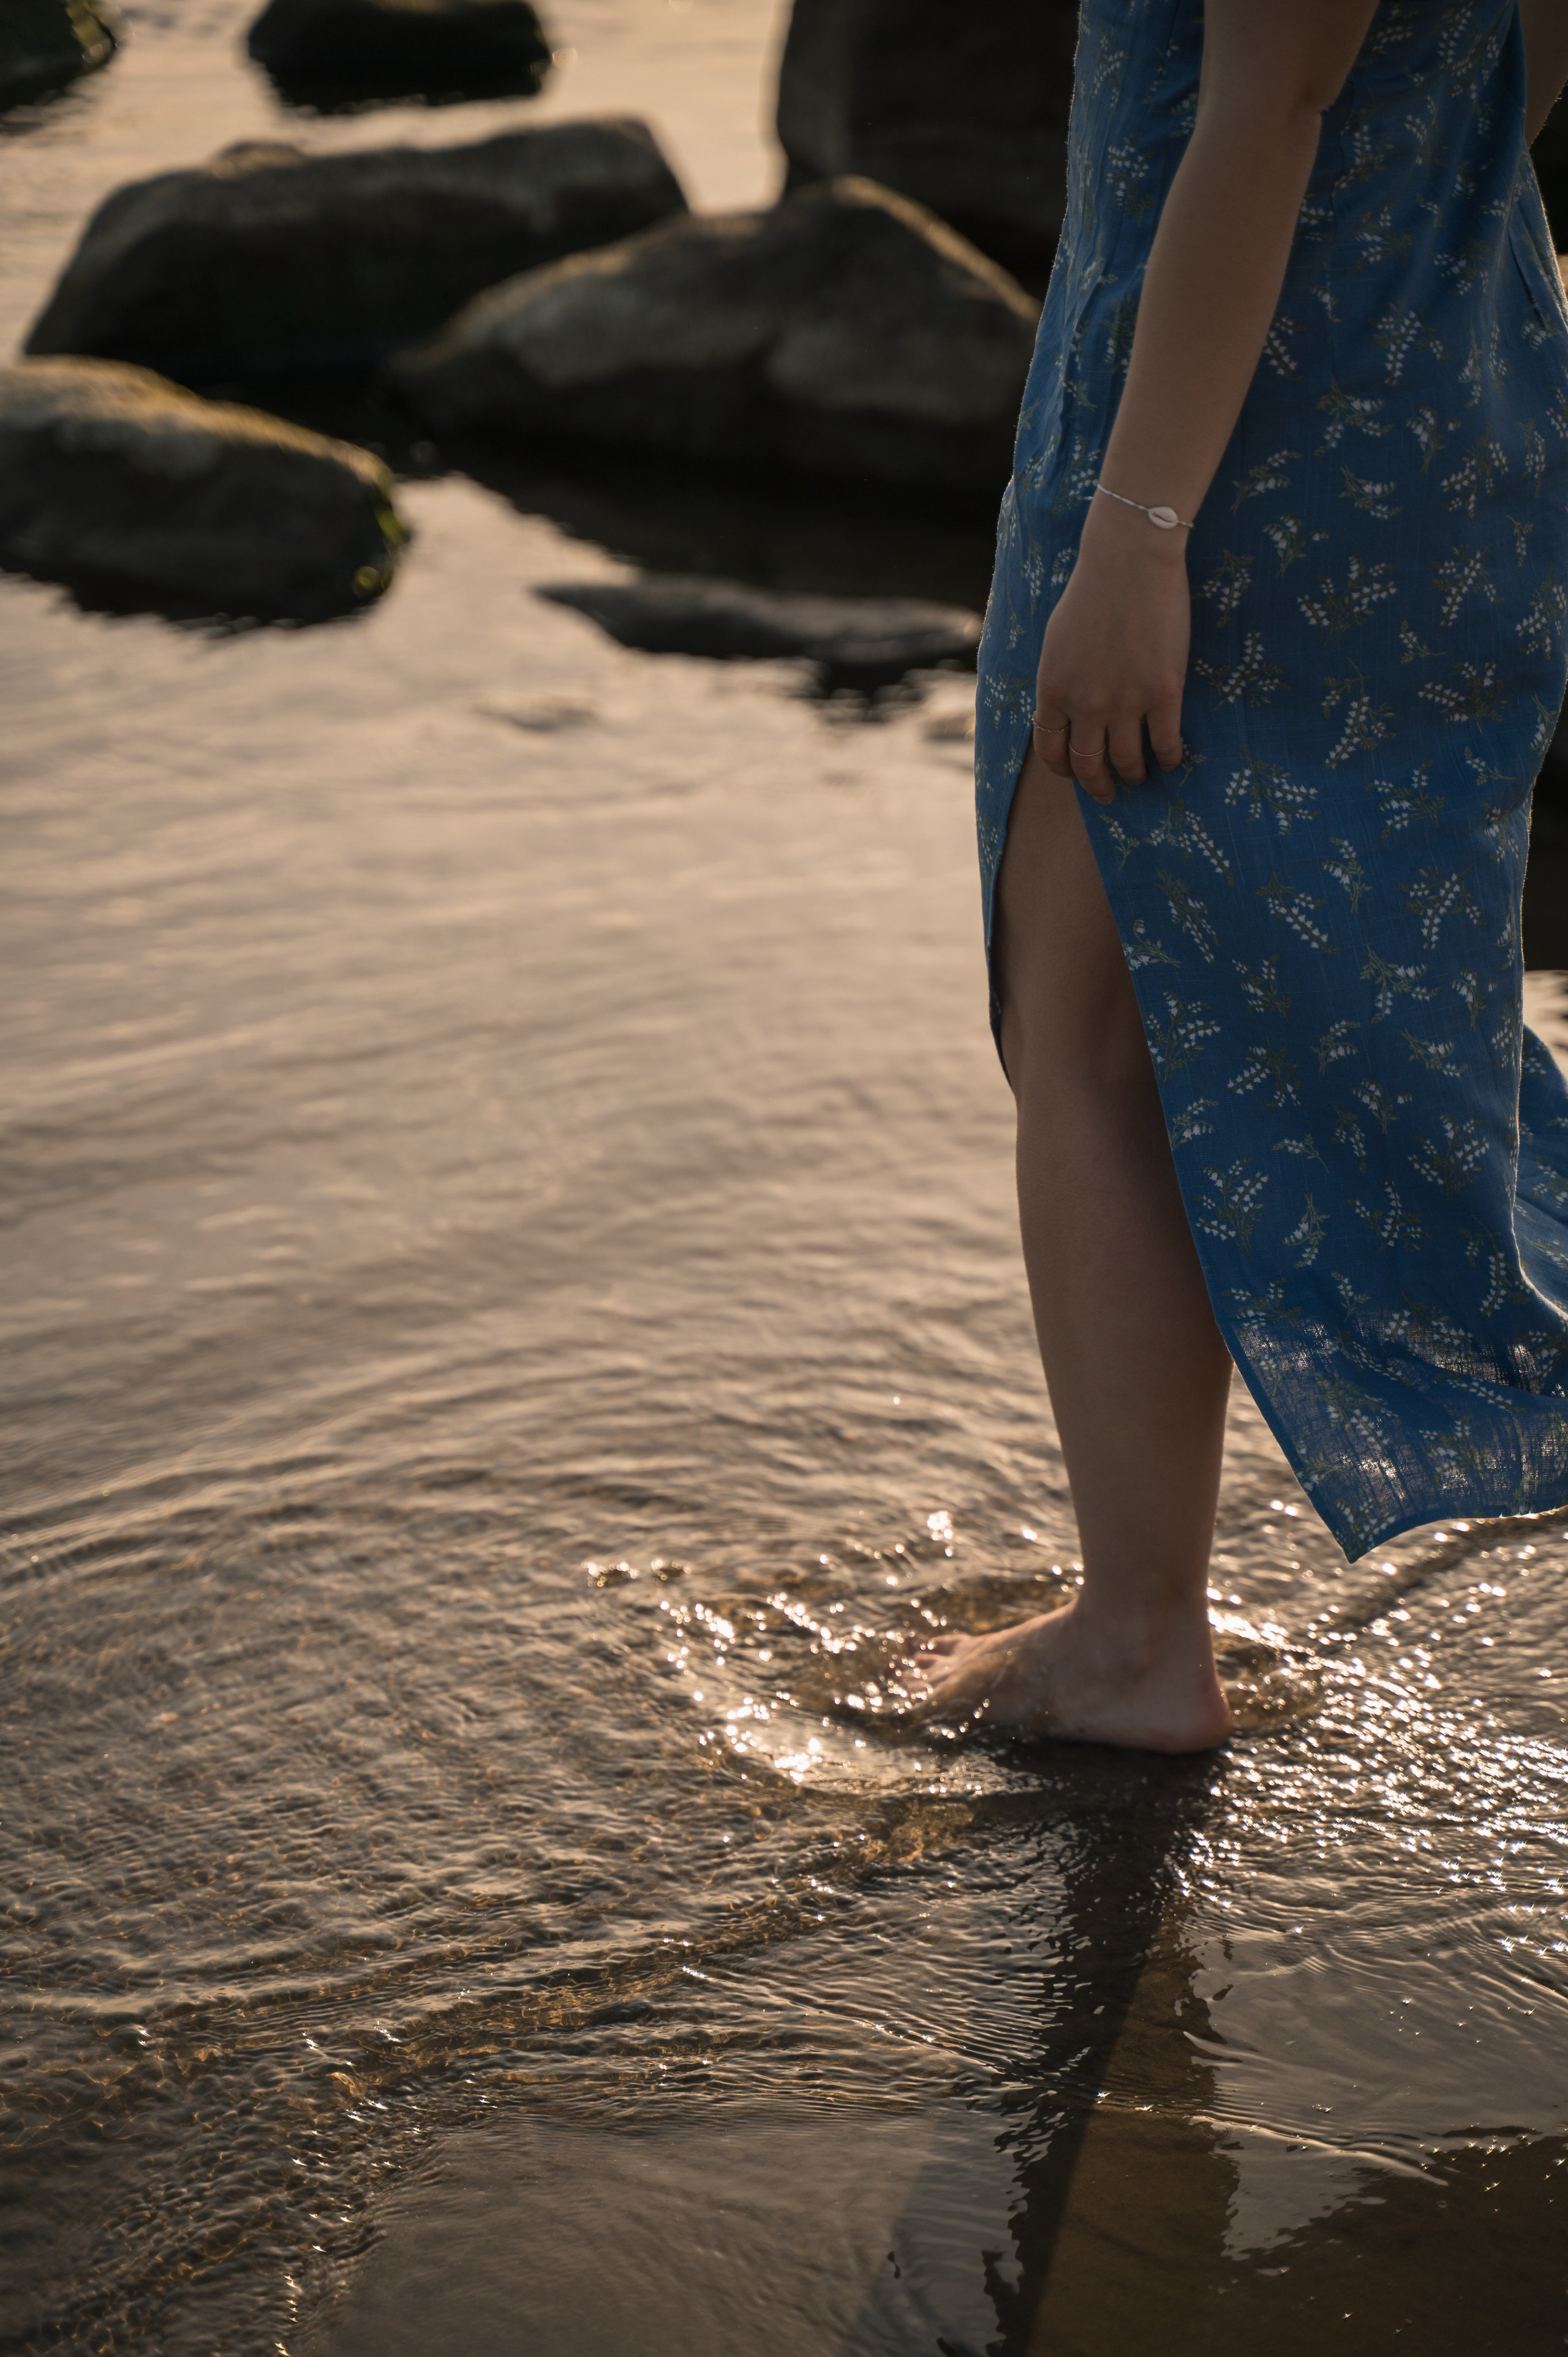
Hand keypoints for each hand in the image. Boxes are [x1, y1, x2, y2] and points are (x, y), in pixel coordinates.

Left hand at [1032, 495, 1190, 803]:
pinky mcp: (1163, 693)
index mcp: (1053, 691)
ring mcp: (1125, 702)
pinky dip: (1169, 759)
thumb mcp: (1056, 642)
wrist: (1129, 561)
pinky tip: (1171, 760)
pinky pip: (1166, 744)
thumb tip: (1063, 710)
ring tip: (1141, 776)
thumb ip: (1058, 681)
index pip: (1051, 751)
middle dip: (1098, 785)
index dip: (1064, 770)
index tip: (1074, 774)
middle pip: (1088, 764)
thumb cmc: (1092, 593)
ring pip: (1127, 761)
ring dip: (1134, 775)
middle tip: (1108, 793)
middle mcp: (1085, 704)